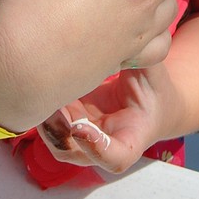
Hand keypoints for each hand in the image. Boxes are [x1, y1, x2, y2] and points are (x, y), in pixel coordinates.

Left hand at [37, 64, 172, 174]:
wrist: (150, 100)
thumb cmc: (154, 86)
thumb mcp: (152, 71)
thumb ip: (140, 59)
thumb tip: (122, 40)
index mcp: (133, 137)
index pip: (116, 158)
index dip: (97, 149)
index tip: (81, 129)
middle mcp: (106, 143)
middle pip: (78, 154)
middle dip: (61, 135)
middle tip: (53, 109)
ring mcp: (87, 135)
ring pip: (60, 142)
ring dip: (48, 125)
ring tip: (45, 95)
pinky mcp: (74, 121)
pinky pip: (53, 124)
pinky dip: (45, 110)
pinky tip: (44, 86)